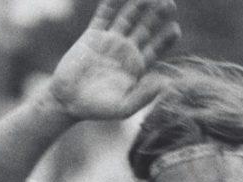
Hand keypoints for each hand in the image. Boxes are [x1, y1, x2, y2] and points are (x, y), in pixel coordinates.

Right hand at [48, 0, 179, 120]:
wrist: (67, 101)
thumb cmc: (96, 109)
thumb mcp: (123, 108)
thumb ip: (143, 97)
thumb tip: (165, 83)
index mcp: (137, 66)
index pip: (157, 47)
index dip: (166, 38)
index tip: (175, 29)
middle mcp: (126, 50)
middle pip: (147, 27)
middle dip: (158, 15)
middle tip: (169, 4)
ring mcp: (110, 40)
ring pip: (129, 16)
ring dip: (139, 4)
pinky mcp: (93, 35)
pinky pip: (104, 14)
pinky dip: (112, 2)